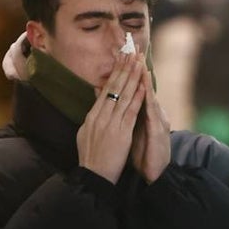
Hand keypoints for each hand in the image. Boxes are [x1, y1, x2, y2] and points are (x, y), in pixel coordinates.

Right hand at [77, 52, 145, 183]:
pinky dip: (136, 98)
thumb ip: (93, 115)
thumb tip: (96, 99)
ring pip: (122, 95)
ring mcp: (110, 123)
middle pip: (113, 87)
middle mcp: (100, 116)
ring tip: (137, 62)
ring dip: (131, 78)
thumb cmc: (91, 157)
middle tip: (130, 51)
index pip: (105, 89)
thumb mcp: (87, 133)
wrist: (93, 176)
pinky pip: (130, 112)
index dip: (114, 73)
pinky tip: (142, 86)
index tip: (121, 58)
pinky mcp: (120, 132)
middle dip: (123, 68)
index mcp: (92, 116)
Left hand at [131, 62, 170, 183]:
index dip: (131, 75)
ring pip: (150, 97)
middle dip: (138, 71)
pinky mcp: (159, 131)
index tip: (125, 59)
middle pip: (145, 89)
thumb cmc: (144, 154)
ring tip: (140, 64)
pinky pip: (153, 113)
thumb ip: (125, 116)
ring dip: (146, 81)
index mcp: (145, 115)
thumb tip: (113, 102)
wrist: (154, 172)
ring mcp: (158, 122)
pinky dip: (149, 100)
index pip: (136, 91)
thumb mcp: (131, 132)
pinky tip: (146, 90)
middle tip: (134, 53)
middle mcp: (154, 115)